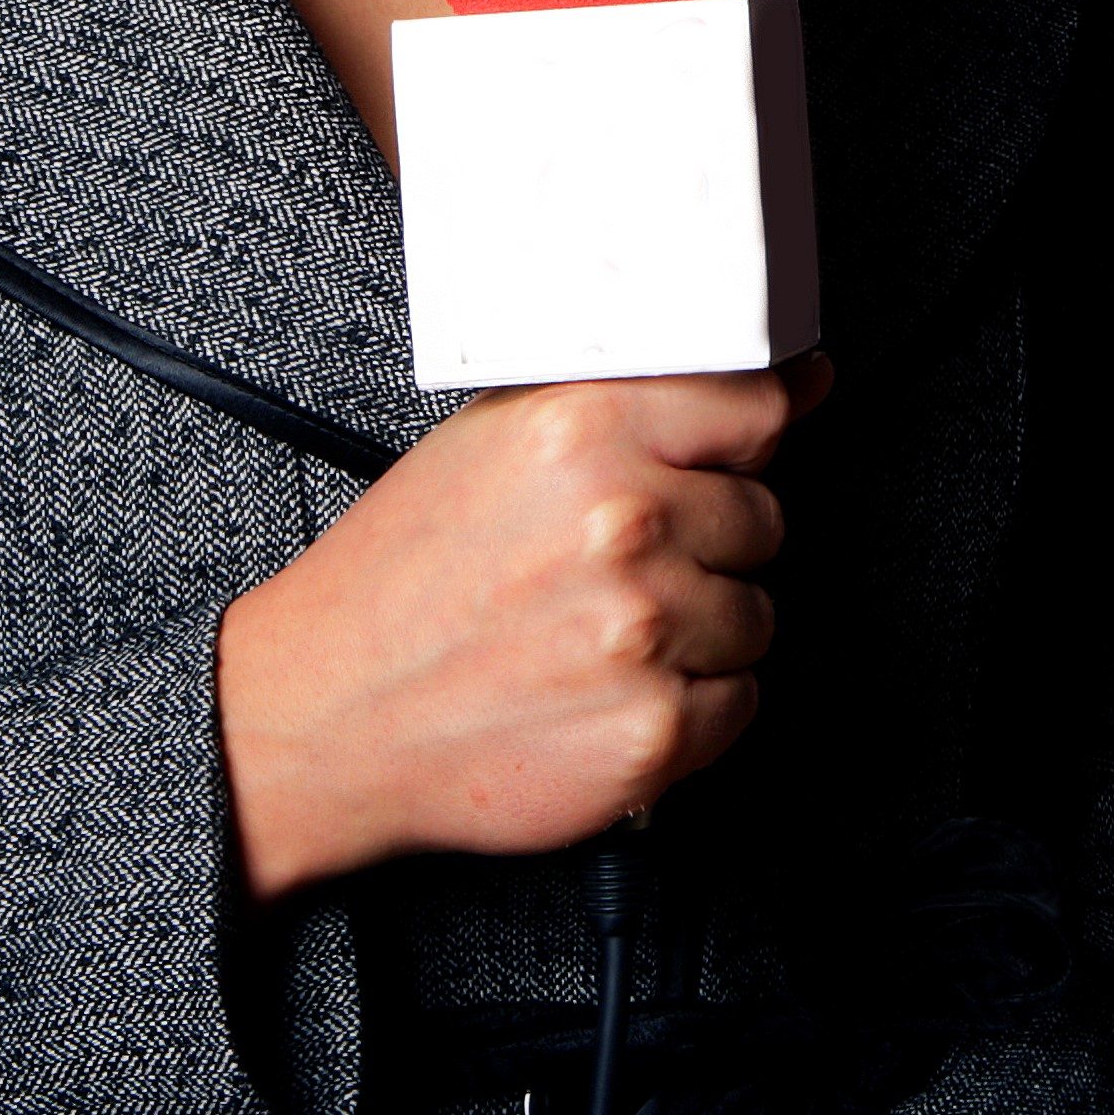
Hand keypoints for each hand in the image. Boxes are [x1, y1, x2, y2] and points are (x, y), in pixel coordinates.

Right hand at [214, 359, 820, 897]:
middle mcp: (622, 524)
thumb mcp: (493, 441)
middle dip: (700, 545)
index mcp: (584, 430)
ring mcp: (643, 632)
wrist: (323, 715)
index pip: (755, 406)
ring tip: (595, 633)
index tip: (745, 452)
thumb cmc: (401, 581)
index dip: (745, 438)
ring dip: (696, 630)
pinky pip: (738, 701)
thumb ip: (630, 398)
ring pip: (754, 614)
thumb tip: (790, 384)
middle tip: (608, 570)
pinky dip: (686, 706)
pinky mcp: (653, 730)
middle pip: (761, 518)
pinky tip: (606, 689)